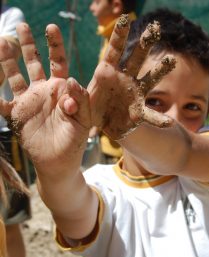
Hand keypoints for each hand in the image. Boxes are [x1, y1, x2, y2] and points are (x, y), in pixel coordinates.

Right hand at [0, 23, 90, 170]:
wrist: (60, 160)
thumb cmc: (75, 140)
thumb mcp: (83, 119)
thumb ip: (80, 100)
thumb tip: (71, 79)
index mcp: (62, 90)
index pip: (58, 62)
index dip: (55, 45)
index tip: (51, 27)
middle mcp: (44, 91)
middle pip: (34, 62)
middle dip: (29, 44)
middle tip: (21, 25)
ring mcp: (29, 101)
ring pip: (15, 75)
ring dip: (7, 59)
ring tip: (2, 41)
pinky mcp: (16, 114)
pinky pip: (1, 101)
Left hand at [87, 15, 175, 139]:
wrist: (100, 125)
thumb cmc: (90, 110)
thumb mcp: (79, 103)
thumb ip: (76, 95)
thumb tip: (71, 82)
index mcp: (107, 73)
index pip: (115, 50)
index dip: (119, 35)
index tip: (124, 18)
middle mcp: (124, 79)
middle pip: (136, 58)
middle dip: (144, 44)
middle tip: (154, 29)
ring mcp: (134, 94)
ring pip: (149, 80)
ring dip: (159, 70)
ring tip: (170, 61)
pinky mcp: (139, 112)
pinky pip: (150, 115)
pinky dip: (159, 119)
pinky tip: (168, 123)